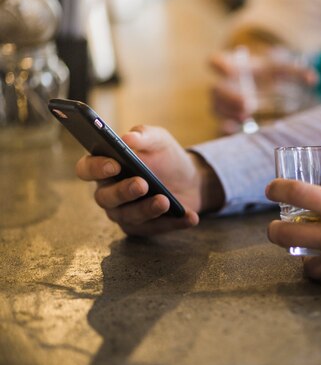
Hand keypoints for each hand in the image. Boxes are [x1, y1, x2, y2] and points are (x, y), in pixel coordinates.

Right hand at [75, 125, 224, 235]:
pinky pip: (153, 229)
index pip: (87, 169)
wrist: (190, 179)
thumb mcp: (158, 140)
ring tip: (165, 201)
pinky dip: (173, 223)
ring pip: (128, 216)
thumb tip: (128, 137)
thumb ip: (144, 135)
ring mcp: (123, 213)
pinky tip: (189, 216)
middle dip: (123, 191)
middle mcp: (108, 192)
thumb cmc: (165, 157)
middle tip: (142, 184)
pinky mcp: (142, 228)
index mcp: (105, 166)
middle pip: (105, 197)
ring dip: (148, 209)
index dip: (96, 168)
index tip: (115, 164)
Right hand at [209, 46, 317, 133]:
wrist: (261, 85)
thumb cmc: (268, 73)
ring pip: (217, 109)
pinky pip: (220, 126)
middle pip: (216, 90)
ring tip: (247, 118)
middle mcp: (222, 85)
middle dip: (231, 98)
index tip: (231, 70)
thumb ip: (297, 72)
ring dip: (231, 114)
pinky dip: (229, 129)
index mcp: (231, 66)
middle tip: (248, 105)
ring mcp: (221, 104)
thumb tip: (314, 79)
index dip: (220, 65)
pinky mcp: (226, 120)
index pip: (216, 62)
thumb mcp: (282, 68)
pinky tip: (239, 130)